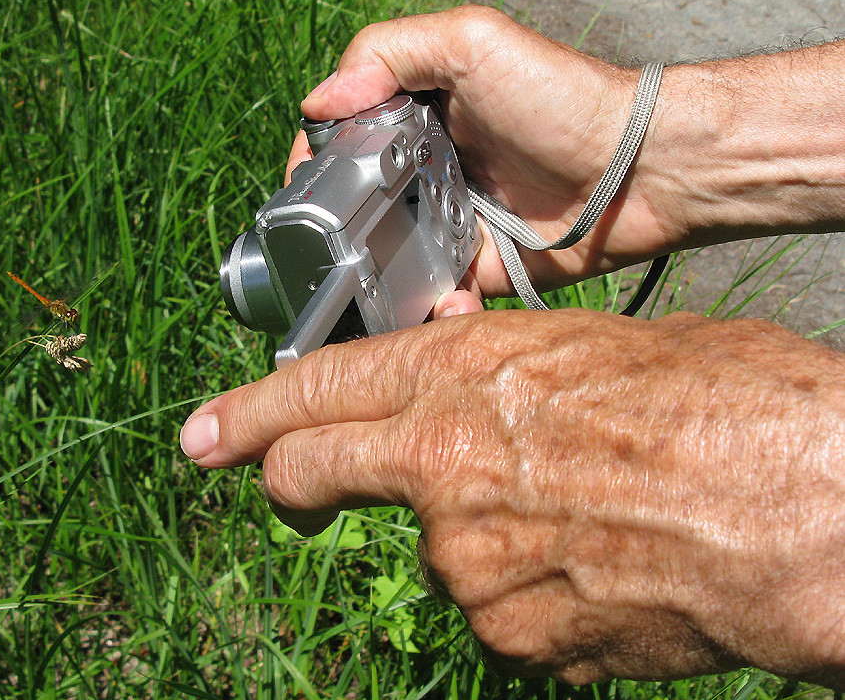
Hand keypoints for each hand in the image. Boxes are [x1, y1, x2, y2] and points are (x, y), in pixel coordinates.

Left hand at [181, 310, 844, 685]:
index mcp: (465, 374)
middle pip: (315, 473)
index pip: (318, 391)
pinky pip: (496, 609)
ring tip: (583, 517)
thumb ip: (510, 377)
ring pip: (434, 549)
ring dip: (475, 536)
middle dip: (289, 480)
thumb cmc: (730, 407)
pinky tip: (601, 569)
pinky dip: (527, 590)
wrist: (809, 515)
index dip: (251, 412)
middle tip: (290, 489)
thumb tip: (471, 386)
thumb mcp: (604, 350)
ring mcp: (468, 563)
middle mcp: (442, 469)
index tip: (206, 434)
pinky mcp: (510, 639)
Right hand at [286, 5, 844, 310]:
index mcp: (417, 118)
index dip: (315, 164)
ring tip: (364, 290)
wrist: (641, 170)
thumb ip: (389, 53)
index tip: (301, 191)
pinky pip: (434, 298)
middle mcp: (426, 173)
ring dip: (371, 277)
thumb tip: (317, 103)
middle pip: (356, 206)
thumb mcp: (473, 42)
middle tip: (325, 252)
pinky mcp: (476, 272)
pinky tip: (436, 300)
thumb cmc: (564, 97)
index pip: (344, 141)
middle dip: (333, 232)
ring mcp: (449, 226)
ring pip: (386, 259)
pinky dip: (426, 307)